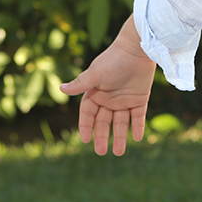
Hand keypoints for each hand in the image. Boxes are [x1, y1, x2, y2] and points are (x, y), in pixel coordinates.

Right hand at [59, 15, 156, 155]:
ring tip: (118, 152)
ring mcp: (124, 99)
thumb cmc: (114, 60)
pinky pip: (138, 116)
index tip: (85, 140)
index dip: (86, 126)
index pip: (88, 114)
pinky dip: (138, 127)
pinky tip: (138, 138)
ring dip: (120, 136)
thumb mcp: (96, 74)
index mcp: (95, 93)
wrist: (137, 49)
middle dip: (102, 136)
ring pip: (121, 122)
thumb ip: (81, 84)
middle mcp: (109, 99)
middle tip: (101, 152)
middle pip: (104, 122)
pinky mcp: (140, 98)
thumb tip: (61, 88)